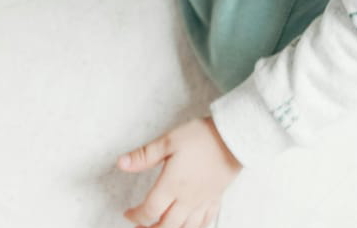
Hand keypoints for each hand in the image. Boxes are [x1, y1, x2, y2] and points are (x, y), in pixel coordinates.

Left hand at [118, 118, 240, 227]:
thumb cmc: (201, 137)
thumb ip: (143, 156)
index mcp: (172, 186)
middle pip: (167, 226)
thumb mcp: (167, 141)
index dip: (136, 216)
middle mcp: (187, 199)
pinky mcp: (216, 198)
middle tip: (140, 226)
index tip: (128, 213)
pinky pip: (205, 222)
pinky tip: (189, 225)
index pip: (150, 210)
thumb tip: (121, 163)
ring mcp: (203, 201)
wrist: (234, 138)